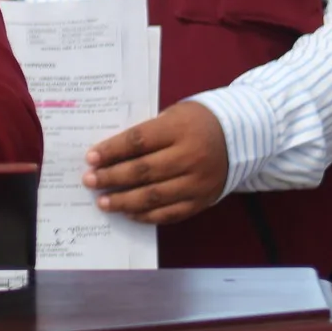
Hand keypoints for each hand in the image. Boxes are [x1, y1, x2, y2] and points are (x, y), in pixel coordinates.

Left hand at [83, 100, 229, 224]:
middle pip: (143, 170)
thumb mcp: (172, 115)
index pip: (138, 141)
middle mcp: (190, 157)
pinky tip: (129, 213)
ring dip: (124, 201)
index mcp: (179, 129)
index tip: (90, 158)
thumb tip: (109, 153)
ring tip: (103, 202)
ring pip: (155, 196)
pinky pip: (171, 213)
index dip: (111, 150)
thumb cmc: (196, 122)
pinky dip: (147, 215)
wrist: (242, 136)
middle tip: (89, 181)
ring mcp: (198, 182)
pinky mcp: (203, 200)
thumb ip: (146, 133)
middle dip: (111, 177)